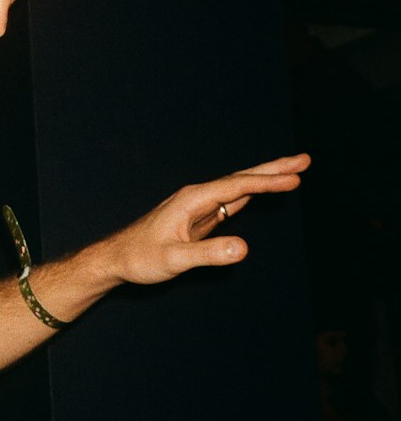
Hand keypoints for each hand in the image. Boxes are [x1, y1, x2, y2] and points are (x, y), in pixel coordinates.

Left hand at [100, 153, 310, 285]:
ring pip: (239, 188)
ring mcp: (198, 205)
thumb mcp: (174, 260)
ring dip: (266, 178)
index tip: (295, 179)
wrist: (117, 258)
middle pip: (242, 179)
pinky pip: (231, 201)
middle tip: (304, 160)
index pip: (237, 187)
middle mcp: (197, 196)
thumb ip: (208, 254)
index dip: (267, 182)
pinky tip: (262, 190)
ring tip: (293, 171)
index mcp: (192, 199)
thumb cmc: (140, 258)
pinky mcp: (199, 217)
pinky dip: (251, 193)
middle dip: (274, 169)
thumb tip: (244, 248)